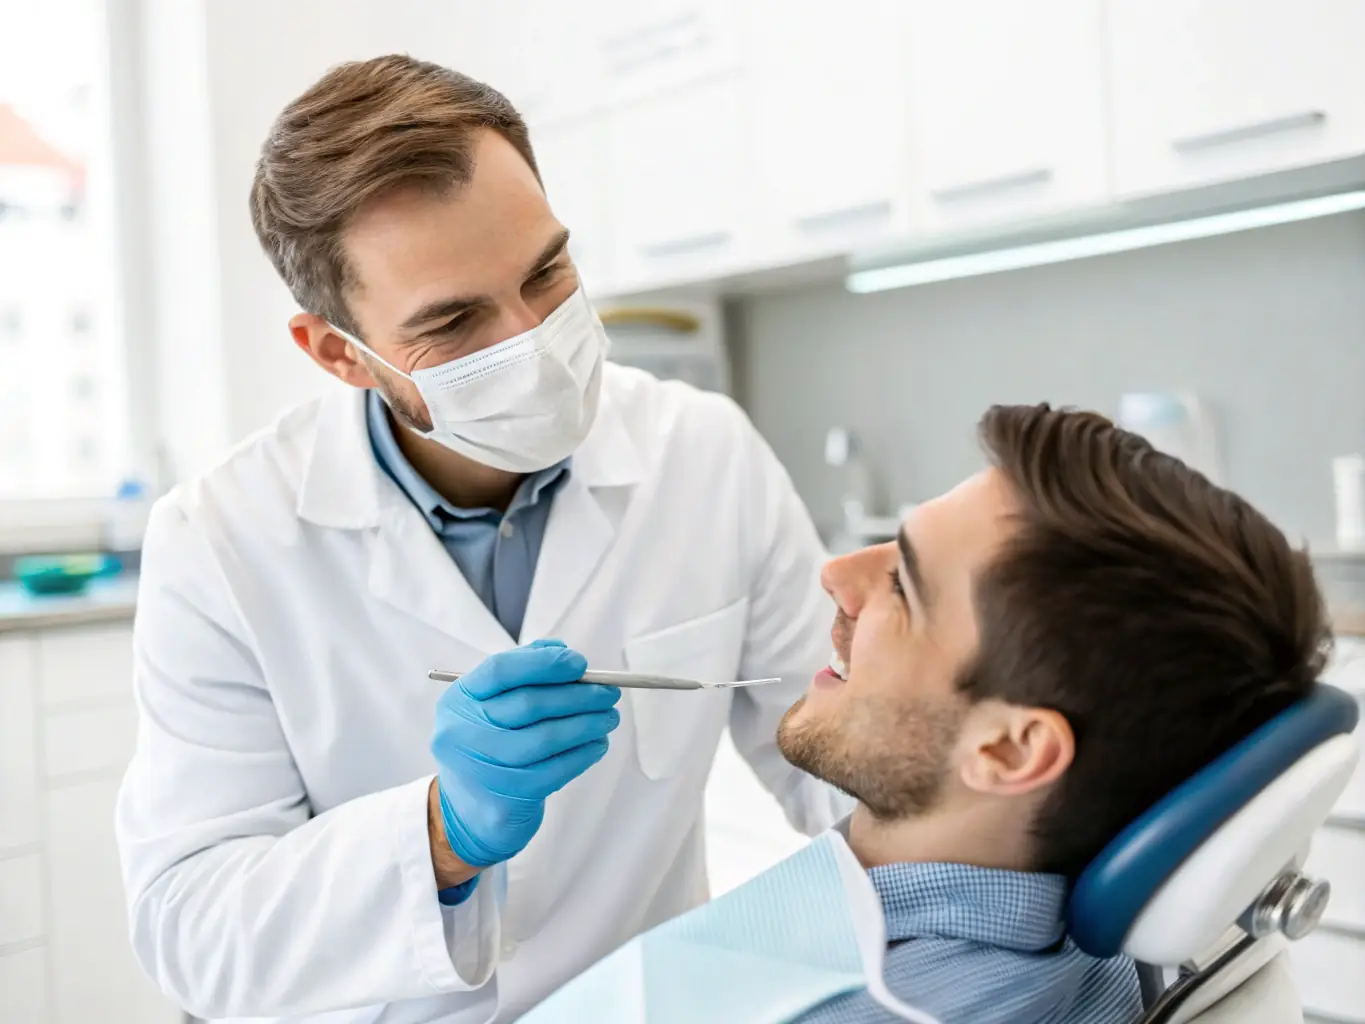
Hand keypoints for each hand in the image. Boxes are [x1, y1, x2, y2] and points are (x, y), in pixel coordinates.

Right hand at [430, 640, 621, 867]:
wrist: (470, 811)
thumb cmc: (490, 743)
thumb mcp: (491, 704)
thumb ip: (524, 671)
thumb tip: (564, 653)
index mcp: (459, 699)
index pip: (500, 670)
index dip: (544, 664)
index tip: (580, 663)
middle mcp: (463, 732)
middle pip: (529, 704)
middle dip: (578, 695)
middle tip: (609, 692)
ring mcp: (483, 768)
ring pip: (546, 738)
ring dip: (587, 724)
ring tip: (609, 717)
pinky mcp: (507, 797)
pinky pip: (555, 770)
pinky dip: (583, 754)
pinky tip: (598, 744)